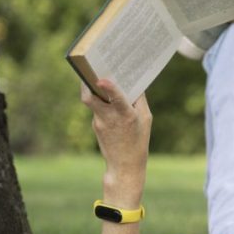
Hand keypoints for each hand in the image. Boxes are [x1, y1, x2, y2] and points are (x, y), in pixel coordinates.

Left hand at [80, 80, 150, 203]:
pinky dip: (100, 100)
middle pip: (90, 97)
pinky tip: (105, 95)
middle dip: (87, 81)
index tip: (102, 79)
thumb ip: (139, 100)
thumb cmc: (139, 140)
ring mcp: (99, 122)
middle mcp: (109, 118)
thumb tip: (134, 82)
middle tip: (89, 68)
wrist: (124, 166)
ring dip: (94, 88)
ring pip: (92, 100)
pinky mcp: (95, 125)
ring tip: (98, 76)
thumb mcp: (146, 119)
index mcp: (125, 116)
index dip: (109, 88)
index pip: (116, 99)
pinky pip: (96, 108)